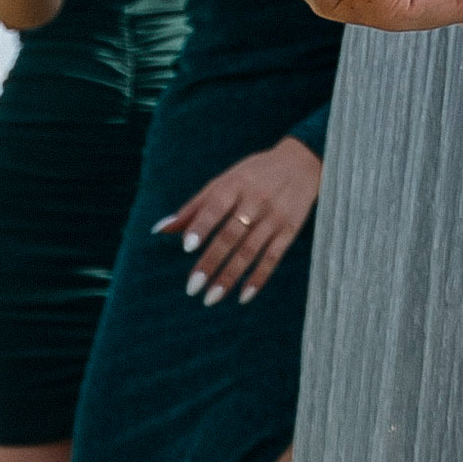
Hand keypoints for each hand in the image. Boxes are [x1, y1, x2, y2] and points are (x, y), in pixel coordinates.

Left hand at [155, 136, 323, 306]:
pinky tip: (243, 297)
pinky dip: (259, 278)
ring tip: (210, 299)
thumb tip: (160, 229)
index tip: (187, 247)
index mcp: (235, 185)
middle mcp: (255, 201)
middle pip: (231, 235)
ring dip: (230, 276)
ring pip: (250, 251)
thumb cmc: (253, 175)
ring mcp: (274, 217)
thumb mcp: (224, 181)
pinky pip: (274, 257)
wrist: (302, 162)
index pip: (216, 207)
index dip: (202, 226)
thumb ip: (194, 207)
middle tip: (192, 288)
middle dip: (211, 262)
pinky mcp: (290, 230)